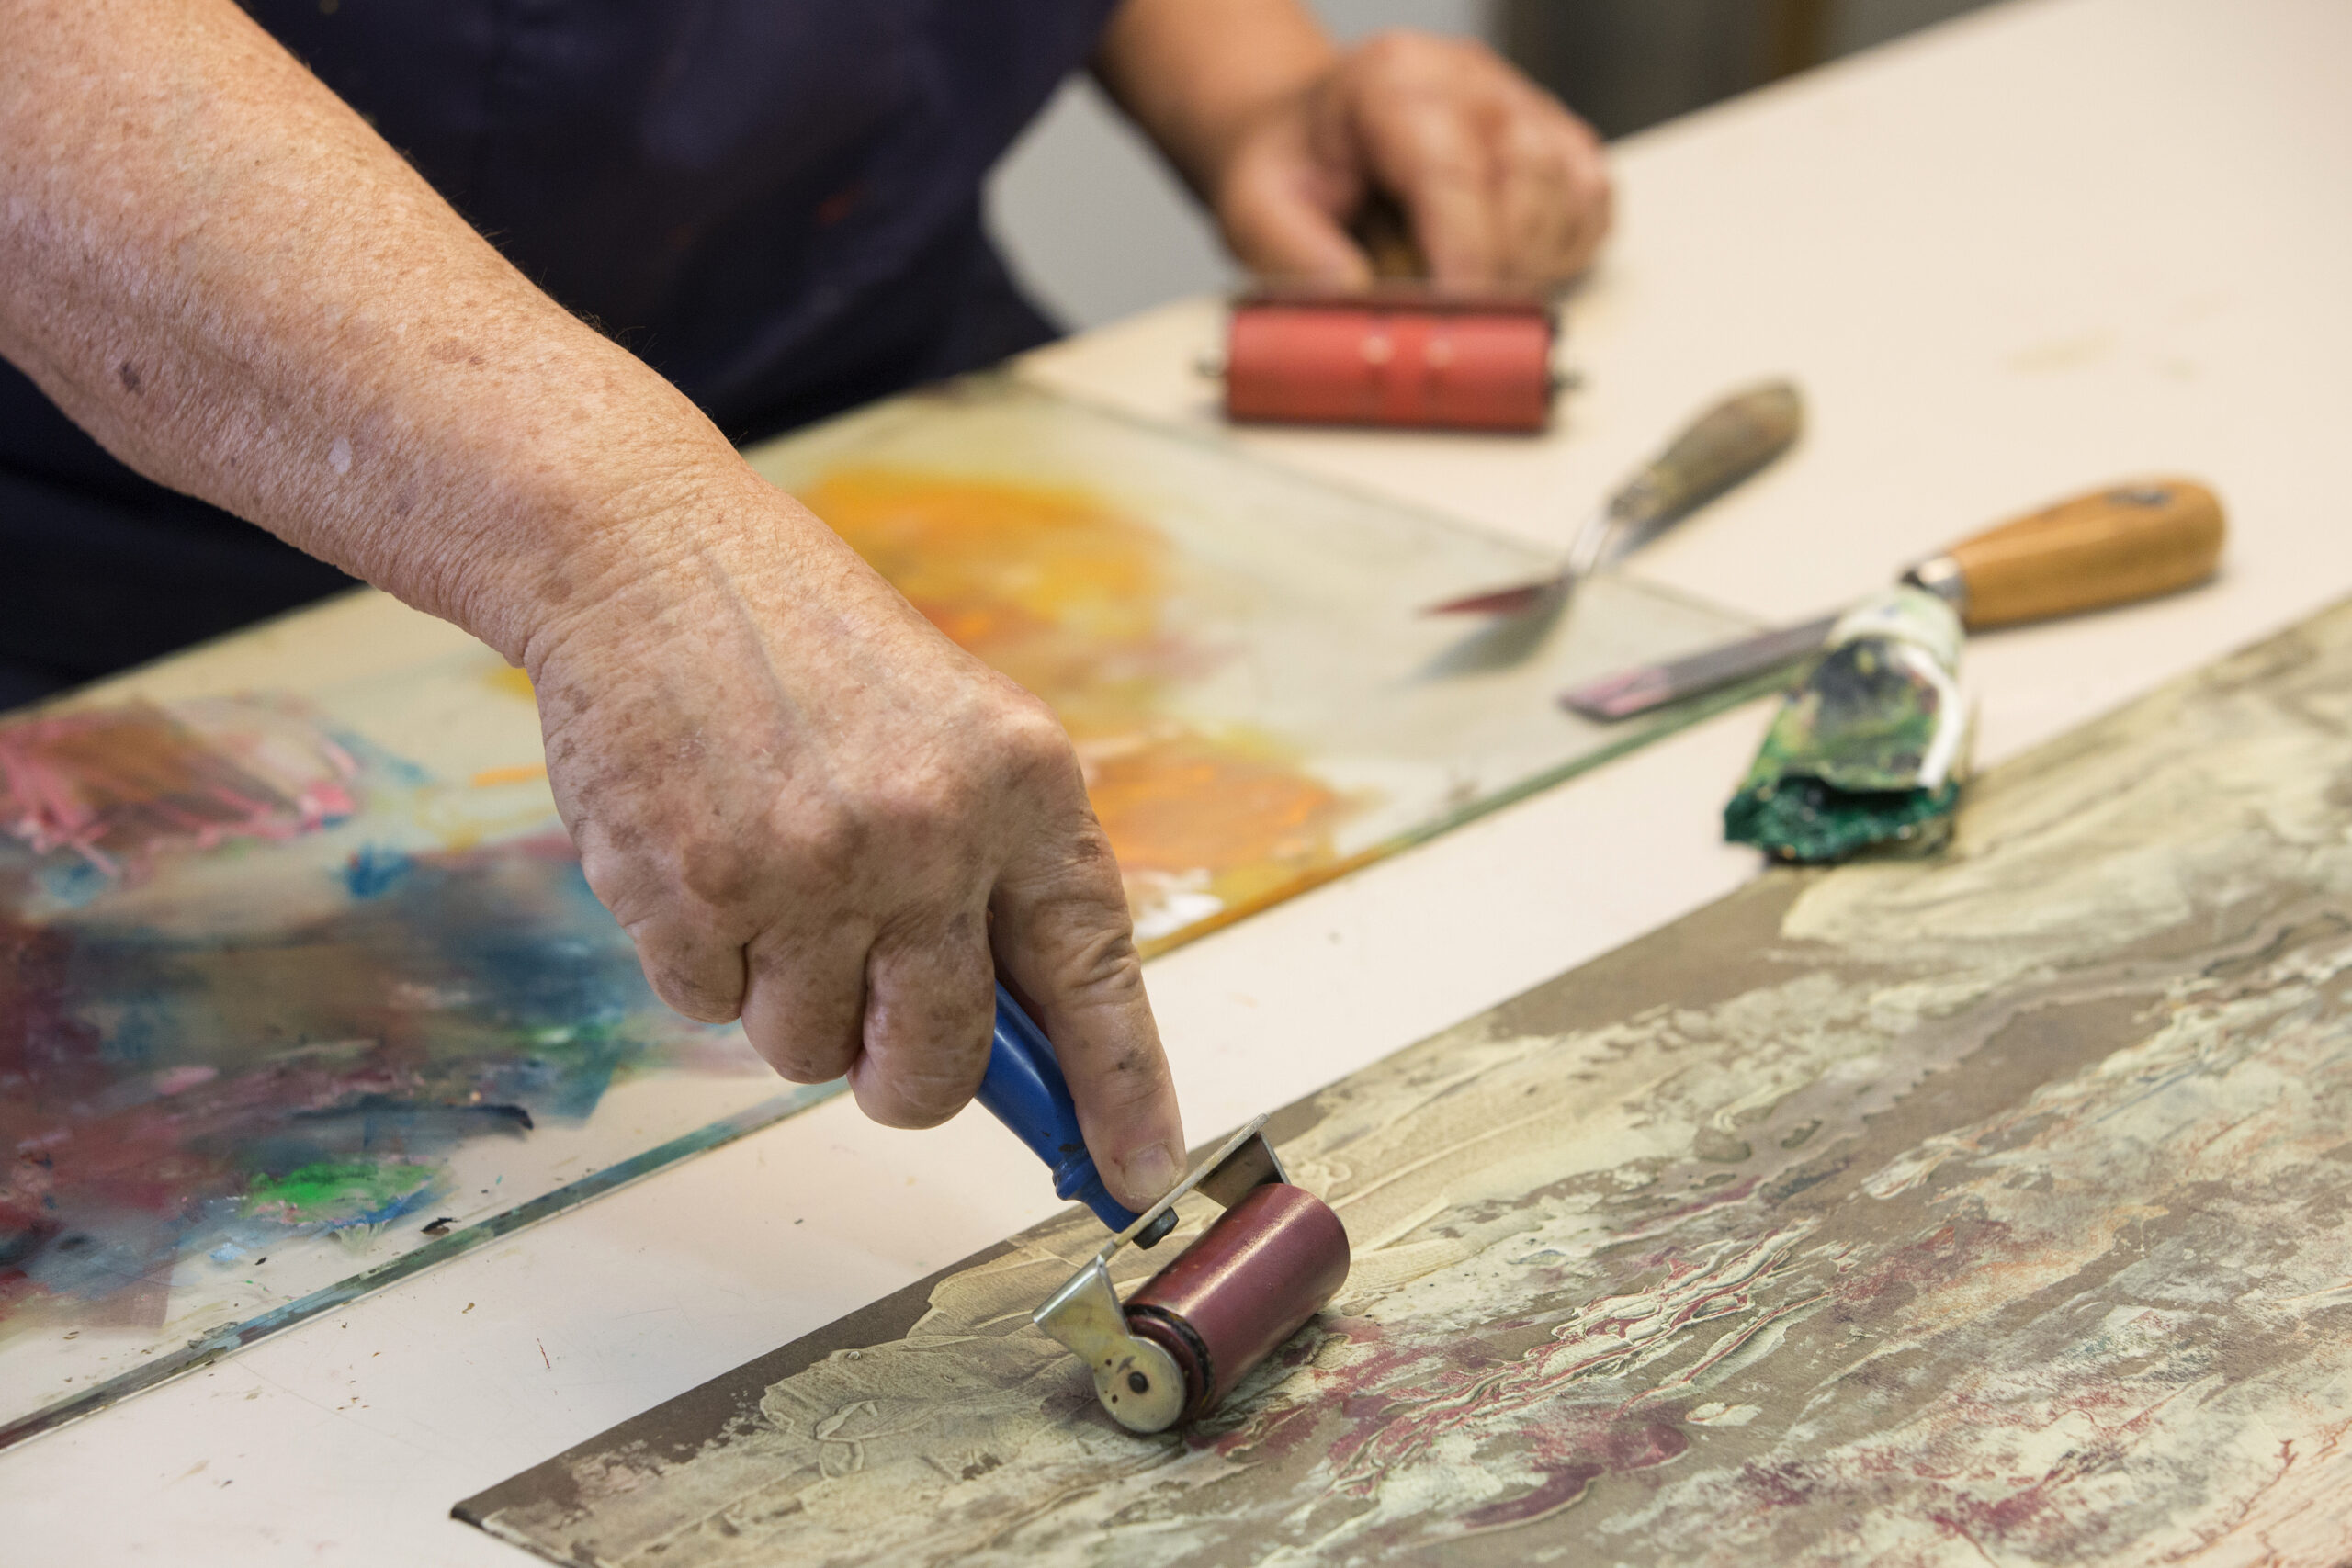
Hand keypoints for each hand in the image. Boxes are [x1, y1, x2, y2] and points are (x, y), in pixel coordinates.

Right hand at [522, 479, 1185, 1209]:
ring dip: (783, 998)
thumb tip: (1018, 1045)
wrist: (652, 556)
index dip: (1120, 1088)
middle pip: (936, 1063)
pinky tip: (705, 854)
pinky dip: (701, 959)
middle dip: (900, 1077)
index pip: (1093, 973)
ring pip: (806, 1052)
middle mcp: (928, 833)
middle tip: (866, 1019)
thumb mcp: (954, 736)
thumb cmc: (808, 648)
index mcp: (1022, 787)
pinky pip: (707, 1010)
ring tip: (769, 875)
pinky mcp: (694, 891)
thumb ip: (993, 879)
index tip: (1136, 1173)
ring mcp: (809, 869)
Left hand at [1213, 31, 1610, 288]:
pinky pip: (1592, 205)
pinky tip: (1507, 267)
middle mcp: (1471, 84)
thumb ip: (1298, 259)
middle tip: (1452, 320)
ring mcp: (1523, 108)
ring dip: (1531, 265)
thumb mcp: (1255, 209)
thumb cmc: (1294, 167)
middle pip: (1526, 181)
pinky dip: (1561, 254)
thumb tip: (1361, 306)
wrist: (1309, 139)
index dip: (1465, 256)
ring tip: (1465, 284)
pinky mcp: (1556, 143)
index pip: (1452, 171)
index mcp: (1393, 84)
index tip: (1457, 317)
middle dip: (1497, 270)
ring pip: (1571, 195)